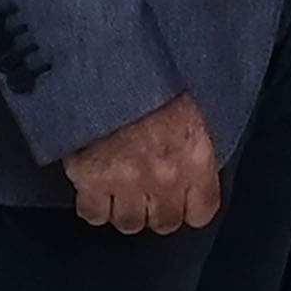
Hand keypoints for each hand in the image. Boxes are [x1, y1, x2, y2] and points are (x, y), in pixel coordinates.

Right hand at [63, 92, 224, 236]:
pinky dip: (94, 208)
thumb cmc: (159, 80)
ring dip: (126, 212)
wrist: (113, 67)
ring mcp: (126, 183)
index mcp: (196, 160)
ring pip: (129, 223)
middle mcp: (165, 179)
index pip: (202, 212)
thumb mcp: (194, 109)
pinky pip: (93, 214)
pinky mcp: (89, 180)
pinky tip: (96, 193)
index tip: (183, 200)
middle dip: (158, 212)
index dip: (190, 208)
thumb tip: (193, 165)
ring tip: (122, 195)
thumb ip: (195, 145)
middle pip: (164, 222)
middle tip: (149, 196)